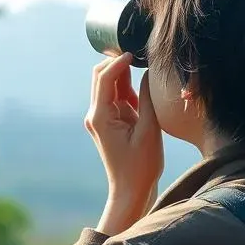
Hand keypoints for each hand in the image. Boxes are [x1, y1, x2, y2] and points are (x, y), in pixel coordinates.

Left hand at [84, 53, 163, 234]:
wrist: (131, 191)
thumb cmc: (141, 166)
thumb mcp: (149, 130)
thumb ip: (146, 99)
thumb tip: (148, 72)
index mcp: (100, 117)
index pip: (104, 78)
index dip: (118, 62)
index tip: (134, 53)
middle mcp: (95, 115)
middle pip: (100, 77)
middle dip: (118, 64)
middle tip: (139, 54)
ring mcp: (100, 119)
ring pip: (109, 86)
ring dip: (124, 76)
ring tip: (145, 67)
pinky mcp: (109, 123)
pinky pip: (116, 99)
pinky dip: (127, 90)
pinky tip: (143, 89)